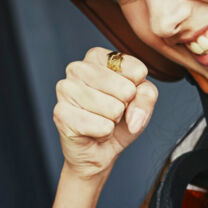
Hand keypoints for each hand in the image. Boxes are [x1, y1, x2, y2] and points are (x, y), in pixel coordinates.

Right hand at [53, 47, 157, 180]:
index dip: (137, 90)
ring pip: (114, 109)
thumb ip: (147, 96)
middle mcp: (77, 67)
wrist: (101, 150)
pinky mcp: (61, 113)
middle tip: (112, 112)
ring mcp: (66, 89)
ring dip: (114, 121)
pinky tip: (93, 131)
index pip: (137, 70)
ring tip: (102, 120)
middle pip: (126, 89)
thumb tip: (133, 116)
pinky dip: (104, 134)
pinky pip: (103, 127)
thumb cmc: (121, 119)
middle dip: (125, 107)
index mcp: (97, 57)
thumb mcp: (142, 102)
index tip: (124, 96)